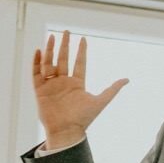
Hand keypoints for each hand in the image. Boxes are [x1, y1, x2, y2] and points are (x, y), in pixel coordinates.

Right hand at [31, 31, 128, 149]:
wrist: (66, 131)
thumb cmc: (83, 119)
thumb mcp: (100, 101)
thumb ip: (112, 89)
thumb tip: (127, 79)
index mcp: (77, 83)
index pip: (79, 63)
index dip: (81, 51)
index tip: (83, 38)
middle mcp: (64, 82)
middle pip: (64, 59)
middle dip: (65, 45)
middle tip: (66, 31)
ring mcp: (51, 85)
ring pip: (50, 63)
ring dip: (50, 50)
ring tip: (52, 37)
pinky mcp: (40, 90)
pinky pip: (36, 74)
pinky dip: (37, 62)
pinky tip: (39, 51)